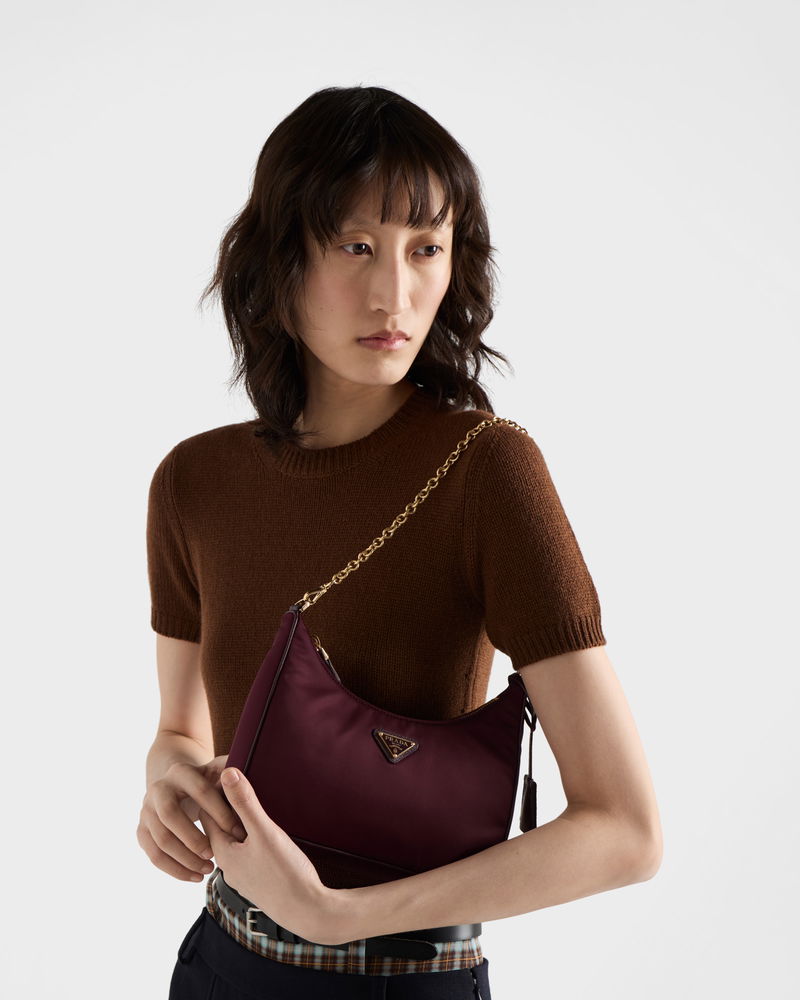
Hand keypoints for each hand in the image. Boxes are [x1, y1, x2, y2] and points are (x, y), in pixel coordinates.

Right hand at [137, 754, 246, 881]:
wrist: (176, 786)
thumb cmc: (207, 782)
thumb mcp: (218, 772)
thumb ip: (231, 775)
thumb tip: (241, 779)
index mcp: (181, 772)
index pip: (200, 791)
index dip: (220, 812)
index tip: (238, 832)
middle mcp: (159, 789)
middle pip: (170, 815)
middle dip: (193, 838)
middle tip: (214, 854)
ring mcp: (146, 811)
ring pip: (161, 839)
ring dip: (185, 859)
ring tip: (208, 869)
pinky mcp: (142, 831)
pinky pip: (154, 856)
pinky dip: (175, 870)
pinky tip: (195, 877)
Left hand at [199, 767, 344, 945]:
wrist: (308, 912)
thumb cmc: (284, 873)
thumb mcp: (265, 832)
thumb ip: (245, 803)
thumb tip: (226, 772)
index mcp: (223, 853)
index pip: (207, 814)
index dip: (216, 793)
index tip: (229, 773)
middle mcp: (228, 866)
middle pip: (221, 827)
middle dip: (230, 806)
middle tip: (244, 782)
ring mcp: (244, 875)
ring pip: (237, 840)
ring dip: (244, 822)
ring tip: (258, 803)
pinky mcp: (259, 880)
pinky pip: (249, 852)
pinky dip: (254, 837)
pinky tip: (269, 831)